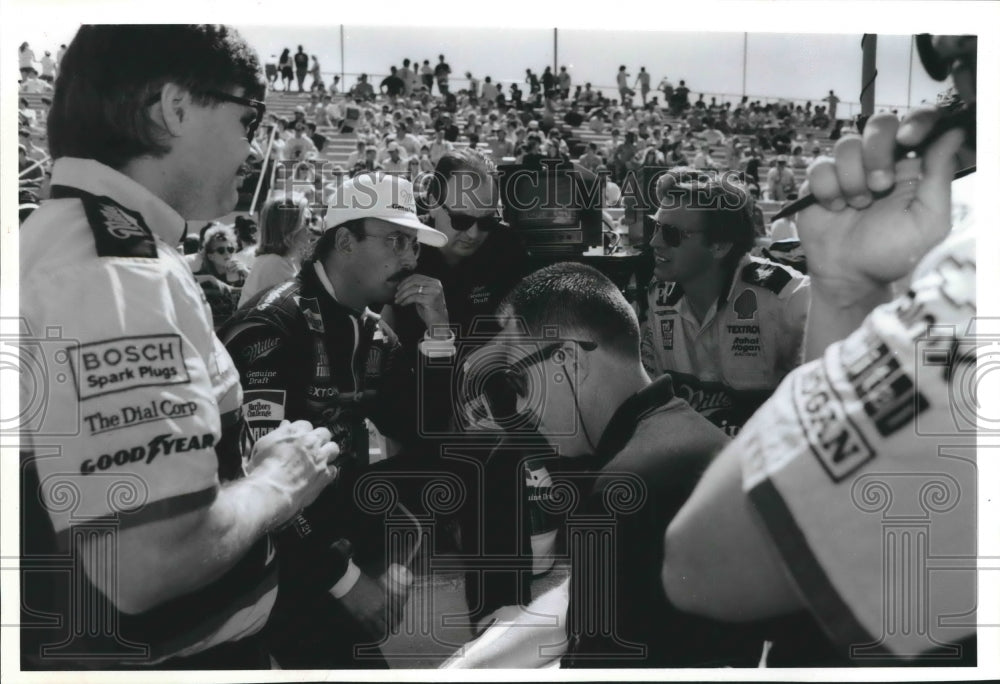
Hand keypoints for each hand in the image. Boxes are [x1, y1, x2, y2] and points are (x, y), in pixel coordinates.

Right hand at [246, 420, 339, 527]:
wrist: (273, 488)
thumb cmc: (264, 467)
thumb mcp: (263, 444)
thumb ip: (277, 433)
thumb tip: (285, 425)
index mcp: (295, 432)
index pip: (305, 424)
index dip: (302, 431)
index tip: (299, 437)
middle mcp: (311, 443)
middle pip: (324, 433)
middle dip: (320, 438)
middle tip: (313, 446)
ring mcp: (320, 459)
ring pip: (334, 449)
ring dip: (328, 452)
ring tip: (321, 459)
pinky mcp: (325, 475)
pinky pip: (334, 469)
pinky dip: (328, 472)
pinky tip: (321, 475)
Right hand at [337, 570, 406, 637]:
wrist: (349, 584)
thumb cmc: (363, 581)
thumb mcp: (378, 584)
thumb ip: (385, 591)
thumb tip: (391, 595)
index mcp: (386, 598)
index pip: (398, 610)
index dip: (400, 615)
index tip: (399, 617)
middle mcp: (381, 608)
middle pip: (393, 621)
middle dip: (394, 624)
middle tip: (394, 625)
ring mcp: (372, 615)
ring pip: (384, 629)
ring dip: (386, 631)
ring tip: (386, 632)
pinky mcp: (362, 619)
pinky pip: (371, 630)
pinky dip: (375, 634)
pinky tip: (377, 635)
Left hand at [394, 274, 449, 333]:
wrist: (438, 322)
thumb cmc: (429, 309)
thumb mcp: (424, 295)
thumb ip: (418, 288)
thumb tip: (403, 284)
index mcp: (434, 282)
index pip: (417, 277)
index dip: (405, 281)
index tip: (398, 287)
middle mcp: (435, 285)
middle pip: (414, 282)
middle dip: (403, 288)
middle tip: (396, 294)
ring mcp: (434, 292)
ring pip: (413, 289)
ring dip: (402, 295)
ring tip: (398, 300)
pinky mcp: (430, 300)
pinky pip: (414, 297)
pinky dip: (406, 300)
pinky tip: (403, 304)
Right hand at [796, 109, 965, 297]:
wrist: (850, 276)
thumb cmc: (893, 252)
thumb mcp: (929, 220)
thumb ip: (940, 175)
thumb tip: (953, 132)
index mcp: (912, 165)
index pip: (917, 122)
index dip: (914, 121)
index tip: (908, 139)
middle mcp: (880, 161)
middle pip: (879, 124)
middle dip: (877, 152)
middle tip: (880, 186)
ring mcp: (848, 170)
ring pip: (845, 144)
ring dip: (852, 178)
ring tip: (857, 205)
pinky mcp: (820, 182)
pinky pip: (819, 166)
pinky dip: (827, 189)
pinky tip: (834, 208)